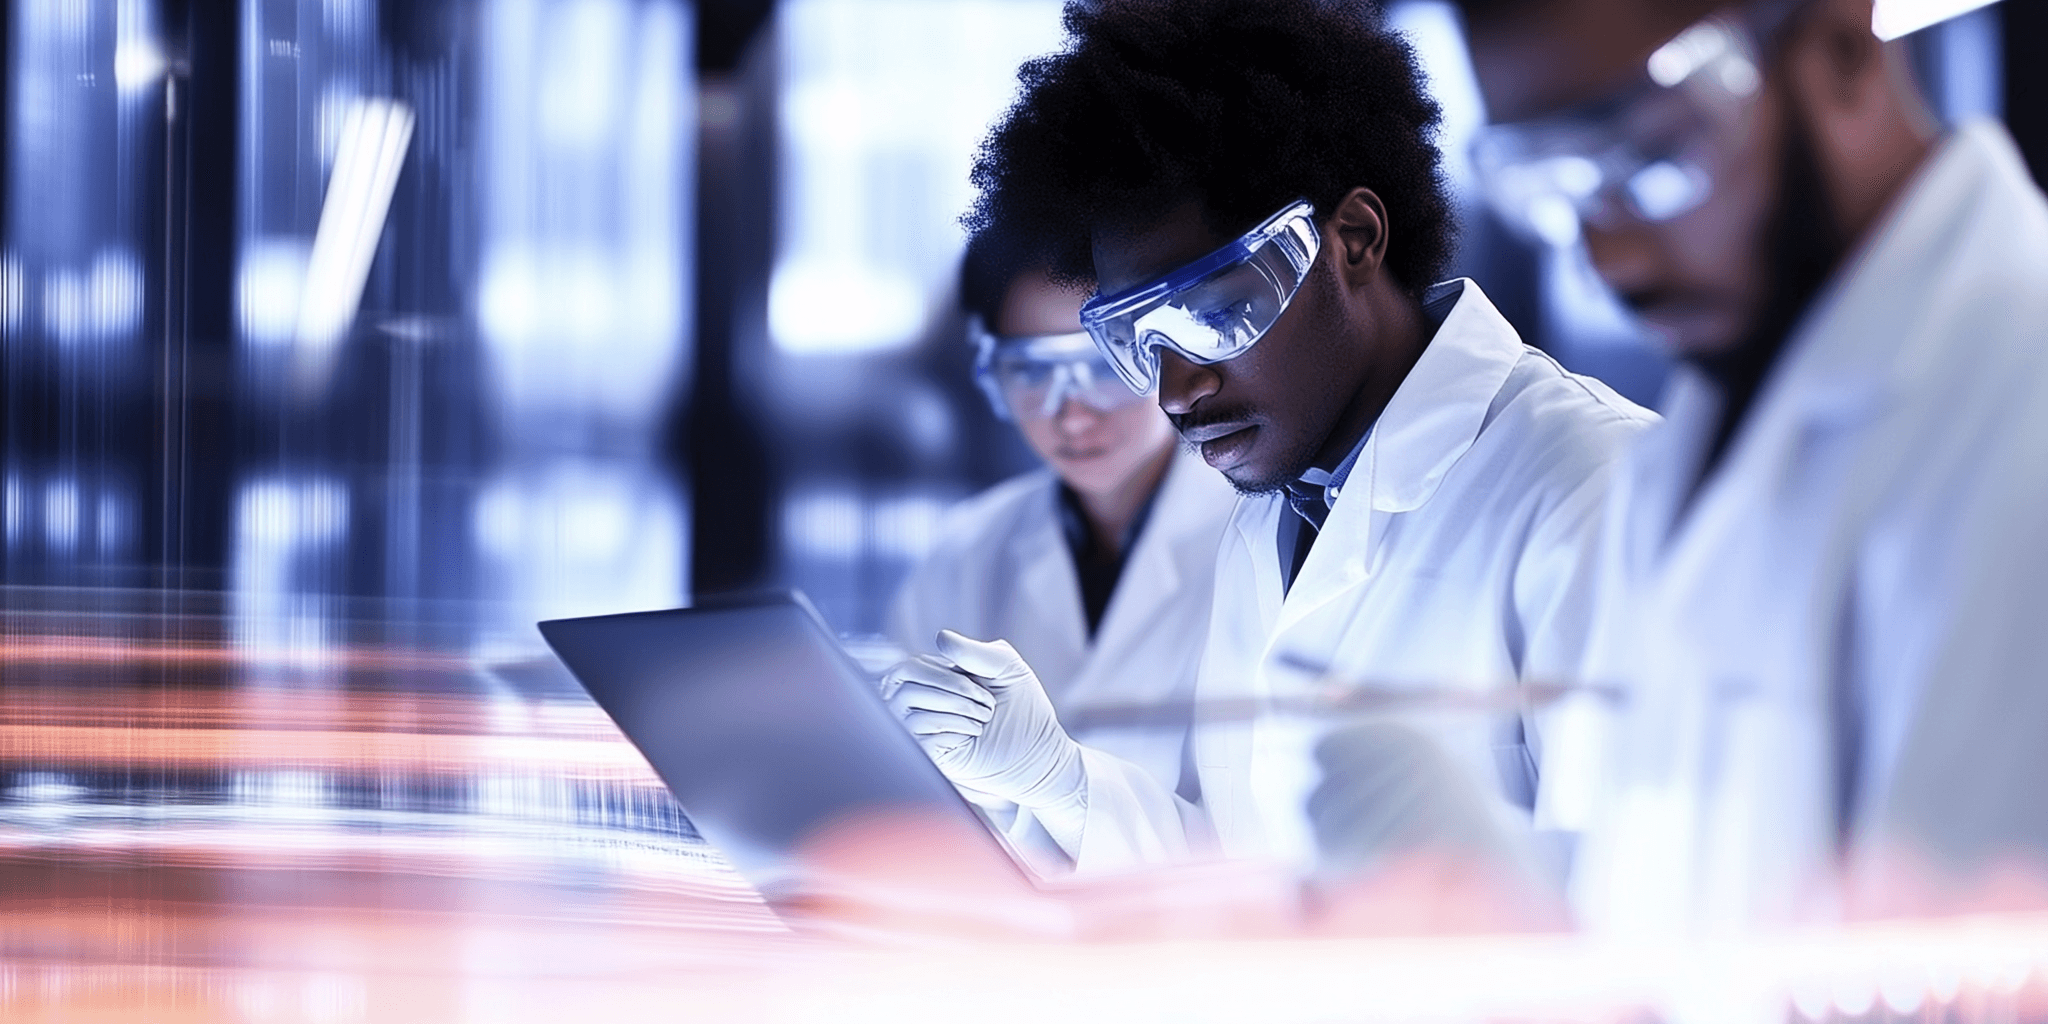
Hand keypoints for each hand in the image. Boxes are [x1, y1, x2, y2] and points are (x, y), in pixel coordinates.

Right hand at [877, 630, 1083, 810]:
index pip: (912, 666)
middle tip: (987, 704)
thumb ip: (974, 651)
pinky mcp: (924, 753)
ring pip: (910, 708)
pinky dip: (953, 728)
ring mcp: (916, 729)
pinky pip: (918, 733)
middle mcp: (916, 701)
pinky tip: (974, 733)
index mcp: (930, 677)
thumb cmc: (1018, 705)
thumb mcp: (1004, 666)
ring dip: (956, 709)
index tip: (985, 685)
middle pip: (906, 683)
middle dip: (952, 689)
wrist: (1033, 749)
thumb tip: (940, 637)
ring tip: (983, 719)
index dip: (948, 674)